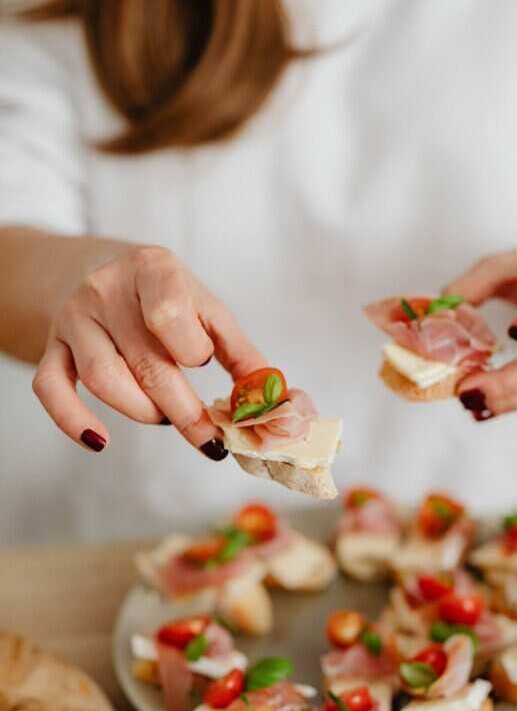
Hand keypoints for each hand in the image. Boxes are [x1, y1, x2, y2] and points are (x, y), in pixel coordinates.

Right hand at [33, 245, 264, 453]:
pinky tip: (99, 441)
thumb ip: (240, 351)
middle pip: (146, 363)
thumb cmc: (164, 297)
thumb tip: (272, 399)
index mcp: (153, 269)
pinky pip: (51, 387)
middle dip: (183, 412)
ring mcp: (74, 318)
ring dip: (142, 412)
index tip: (205, 367)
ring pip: (103, 379)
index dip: (193, 353)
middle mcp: (107, 289)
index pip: (169, 315)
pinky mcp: (52, 346)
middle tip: (209, 438)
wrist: (95, 272)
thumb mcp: (205, 309)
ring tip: (163, 417)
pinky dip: (73, 420)